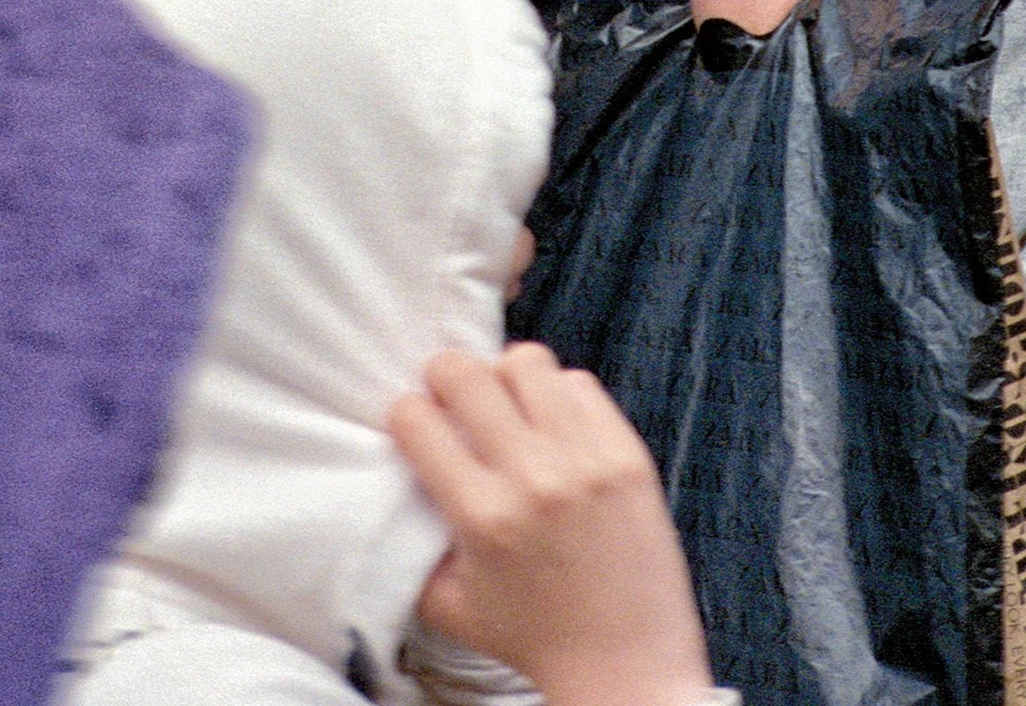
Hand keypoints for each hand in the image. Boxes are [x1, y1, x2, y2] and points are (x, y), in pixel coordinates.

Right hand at [390, 343, 715, 705]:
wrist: (625, 663)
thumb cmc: (536, 639)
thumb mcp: (449, 607)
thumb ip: (412, 549)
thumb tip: (397, 489)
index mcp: (482, 515)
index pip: (417, 420)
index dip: (405, 414)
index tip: (414, 425)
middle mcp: (533, 479)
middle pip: (466, 374)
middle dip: (443, 375)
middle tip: (449, 394)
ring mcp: (587, 461)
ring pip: (528, 362)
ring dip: (504, 376)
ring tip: (507, 404)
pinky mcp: (628, 457)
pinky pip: (583, 385)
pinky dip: (559, 395)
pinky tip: (553, 425)